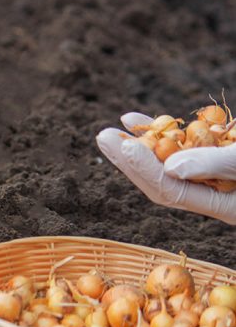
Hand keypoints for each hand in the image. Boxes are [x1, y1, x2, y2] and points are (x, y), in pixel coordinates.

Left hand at [96, 112, 235, 224]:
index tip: (127, 146)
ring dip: (138, 146)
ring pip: (164, 163)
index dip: (147, 168)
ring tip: (111, 131)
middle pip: (160, 180)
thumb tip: (169, 167)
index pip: (172, 191)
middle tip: (103, 138)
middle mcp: (212, 194)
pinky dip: (158, 134)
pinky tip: (134, 120)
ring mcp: (212, 176)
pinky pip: (178, 148)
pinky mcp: (213, 155)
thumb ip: (215, 164)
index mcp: (224, 206)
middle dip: (129, 159)